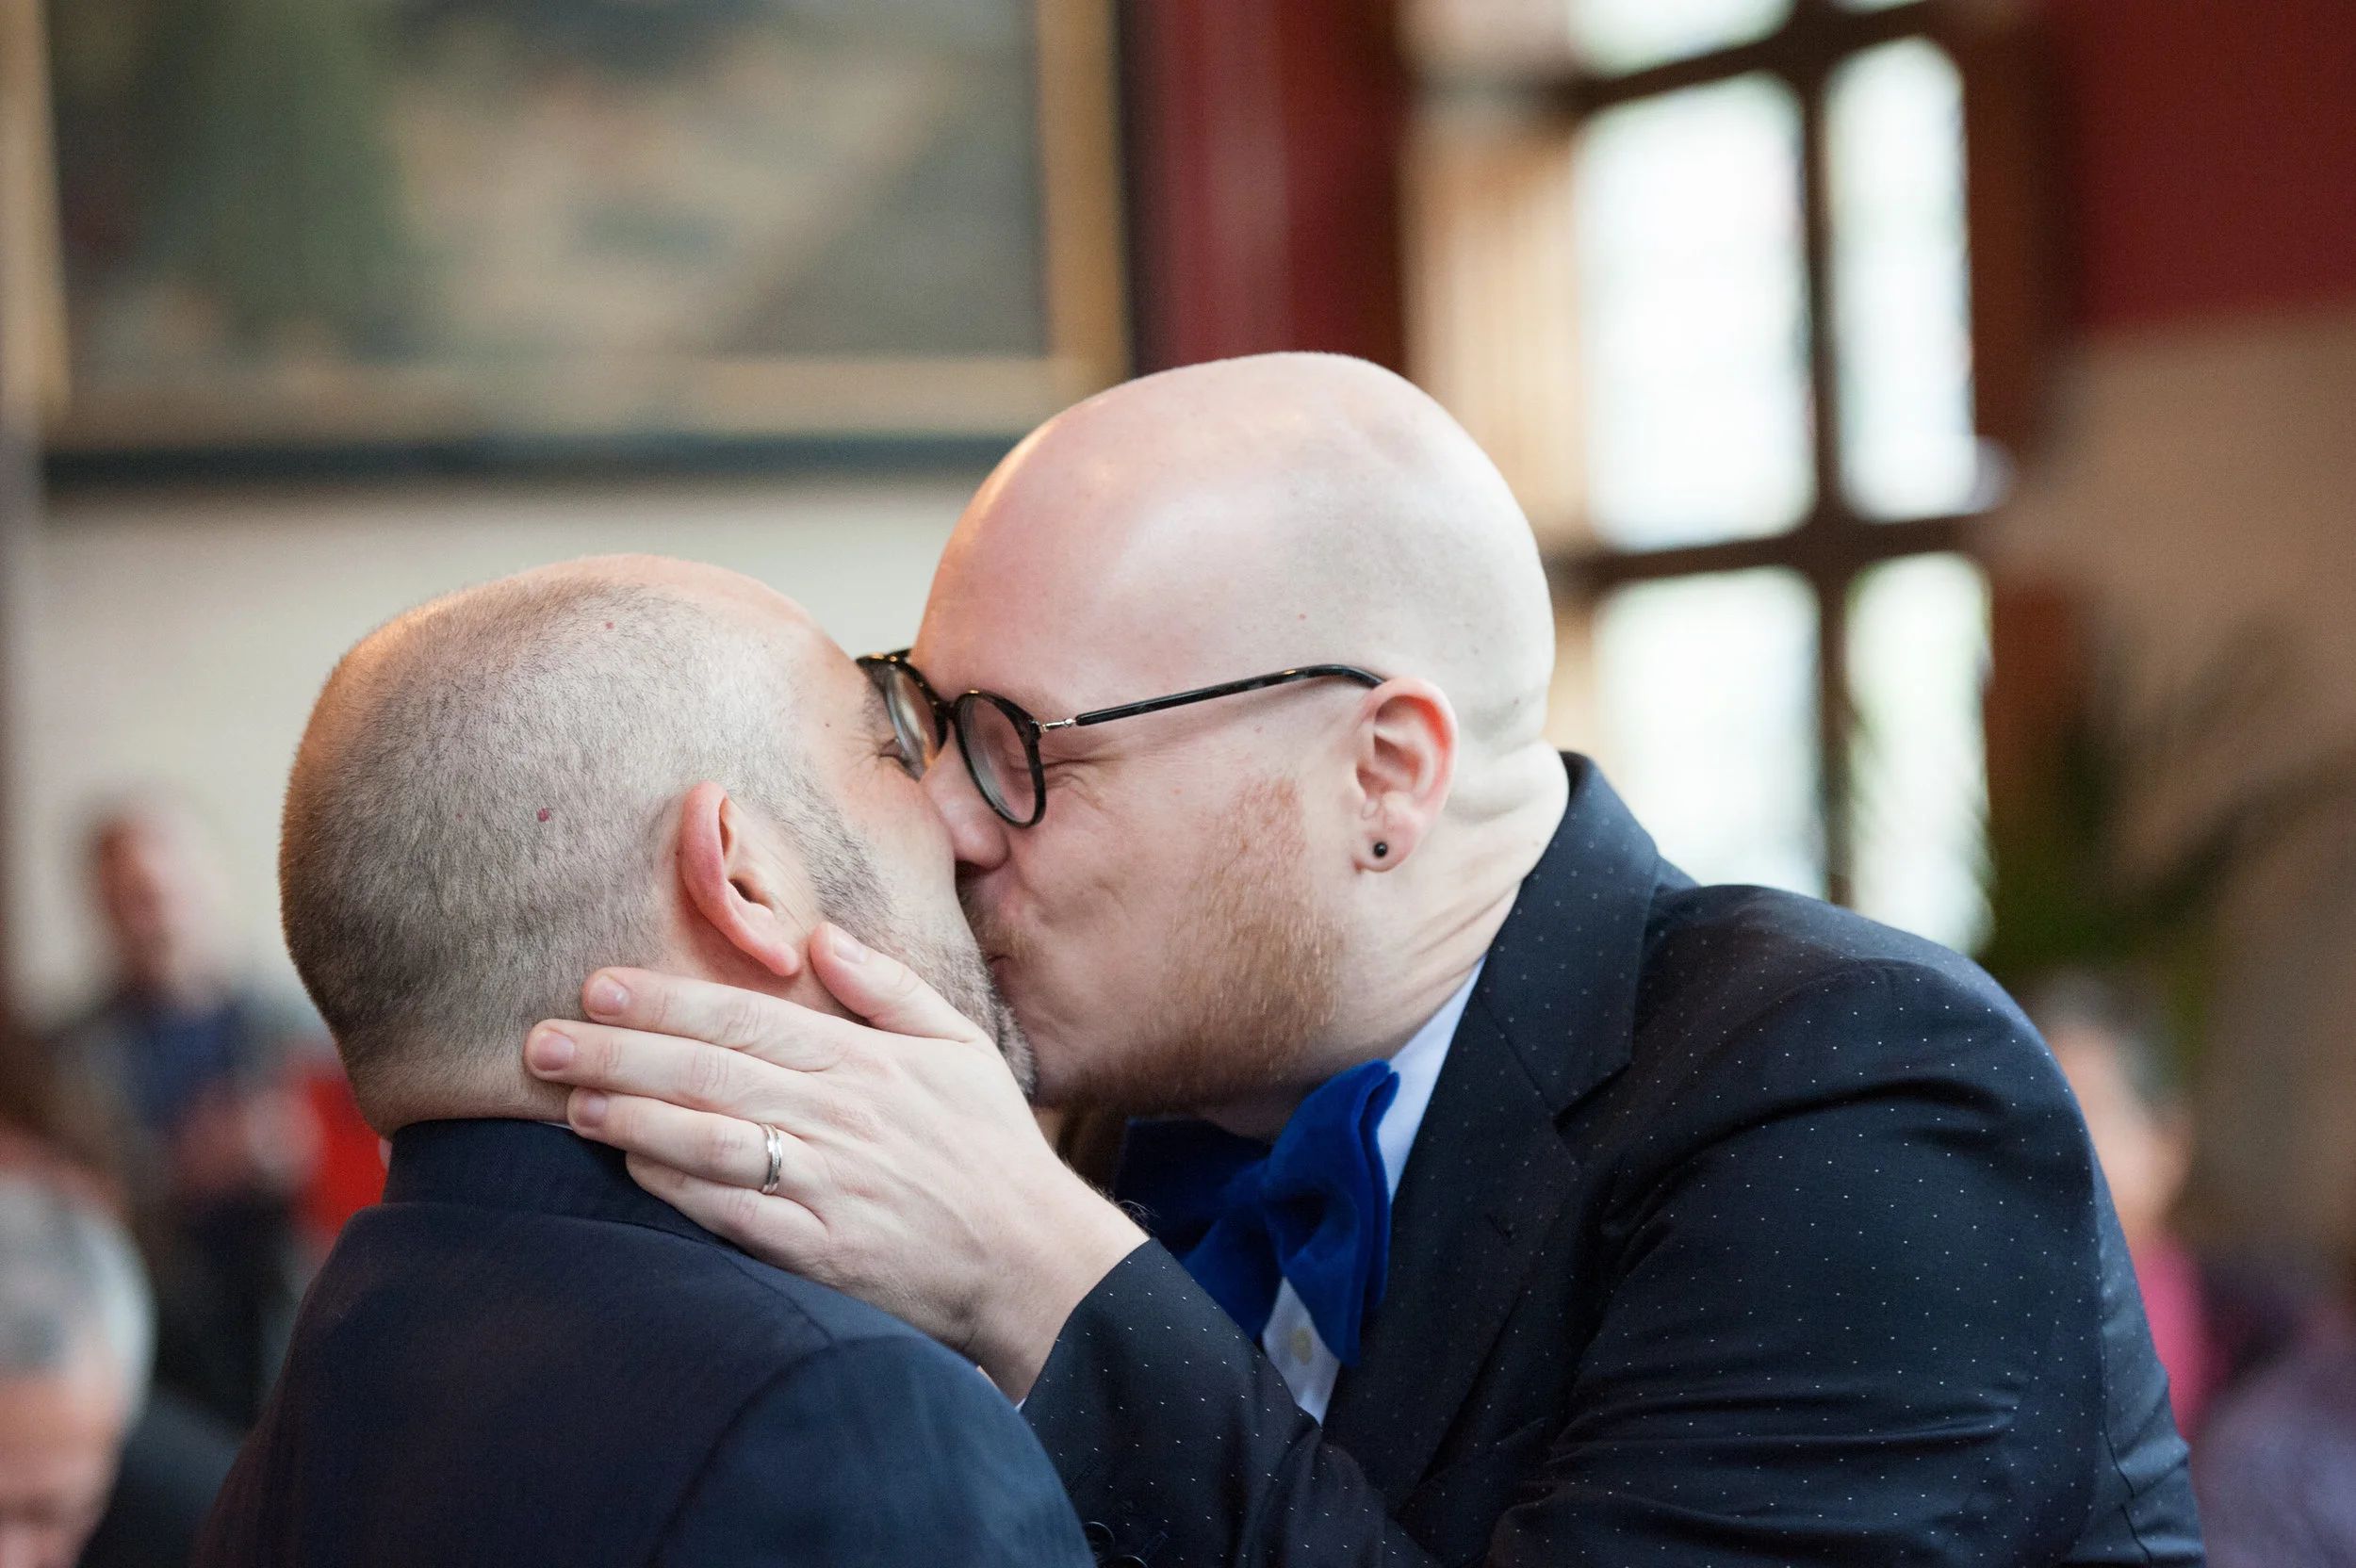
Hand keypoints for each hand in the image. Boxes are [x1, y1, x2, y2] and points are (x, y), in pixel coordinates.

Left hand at [523, 924, 1145, 1396]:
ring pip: (712, 1140)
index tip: (599, 985)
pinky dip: (679, 1190)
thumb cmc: (993, 1152)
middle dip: (620, 1052)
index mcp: (866, 1062)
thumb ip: (889, 988)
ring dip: (633, 1118)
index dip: (668, 1000)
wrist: (1034, 1263)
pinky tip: (632, 1171)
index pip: (748, 1019)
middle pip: (711, 1073)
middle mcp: (840, 1117)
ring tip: (570, 1102)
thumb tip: (821, 937)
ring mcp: (828, 1186)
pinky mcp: (822, 1252)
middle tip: (543, 1039)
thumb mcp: (959, 1048)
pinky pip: (735, 1215)